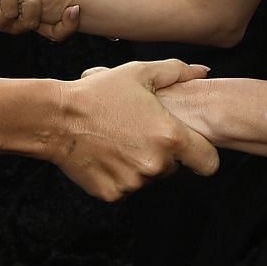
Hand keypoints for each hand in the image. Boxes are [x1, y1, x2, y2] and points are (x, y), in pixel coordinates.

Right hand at [56, 61, 217, 200]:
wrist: (56, 118)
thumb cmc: (99, 93)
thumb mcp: (139, 73)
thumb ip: (177, 72)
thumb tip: (202, 71)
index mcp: (170, 137)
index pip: (209, 163)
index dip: (202, 154)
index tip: (190, 148)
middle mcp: (156, 165)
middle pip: (175, 168)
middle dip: (163, 154)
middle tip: (139, 132)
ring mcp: (134, 183)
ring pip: (149, 178)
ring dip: (140, 164)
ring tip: (119, 140)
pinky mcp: (113, 194)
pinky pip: (125, 187)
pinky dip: (118, 174)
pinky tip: (105, 153)